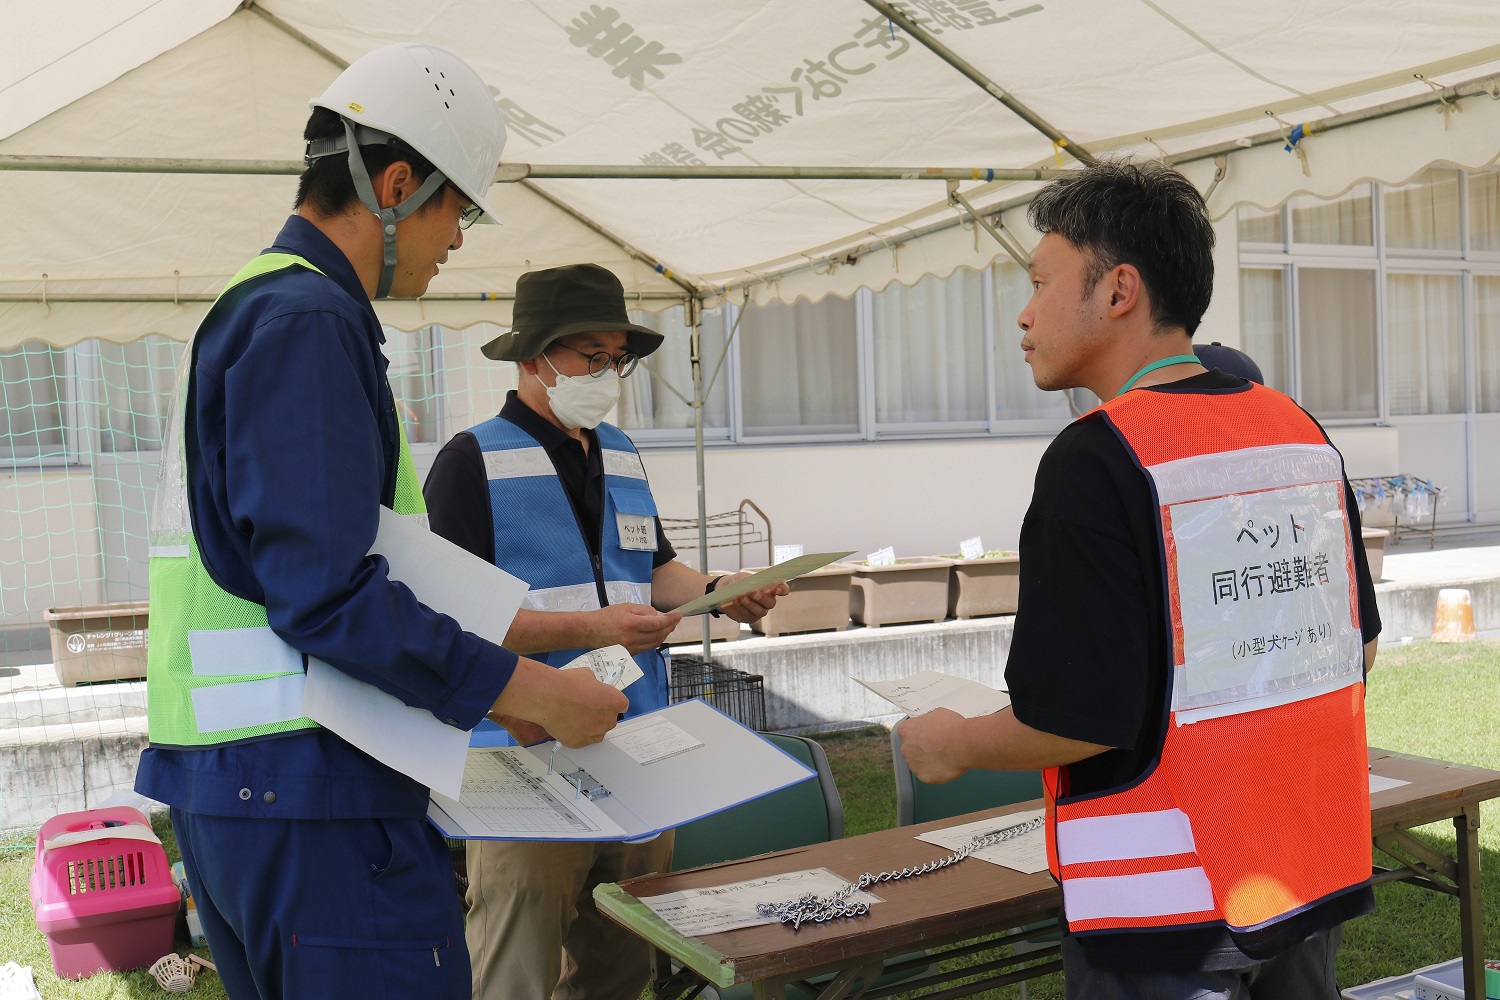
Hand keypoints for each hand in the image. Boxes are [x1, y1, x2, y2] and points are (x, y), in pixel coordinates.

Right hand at [494, 658, 628, 748]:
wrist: (549, 697)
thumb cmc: (567, 685)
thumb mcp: (587, 676)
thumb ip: (594, 686)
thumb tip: (591, 688)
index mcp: (615, 701)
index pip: (622, 705)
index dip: (611, 702)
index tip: (605, 701)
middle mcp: (608, 720)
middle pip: (608, 719)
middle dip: (598, 714)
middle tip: (584, 706)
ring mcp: (595, 733)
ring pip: (595, 731)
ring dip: (588, 725)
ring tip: (572, 714)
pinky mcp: (580, 743)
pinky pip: (581, 738)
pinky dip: (575, 733)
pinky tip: (565, 722)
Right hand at [591, 603, 680, 653]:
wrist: (590, 631)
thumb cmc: (606, 617)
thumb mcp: (625, 607)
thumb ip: (643, 611)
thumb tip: (657, 616)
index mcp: (632, 624)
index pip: (657, 623)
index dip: (670, 620)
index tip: (678, 615)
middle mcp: (633, 638)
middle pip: (659, 635)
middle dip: (670, 627)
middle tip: (675, 621)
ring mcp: (631, 648)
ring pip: (655, 643)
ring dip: (664, 635)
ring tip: (668, 627)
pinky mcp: (630, 654)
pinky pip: (647, 647)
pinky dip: (655, 641)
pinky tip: (657, 635)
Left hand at [713, 572, 789, 623]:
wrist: (725, 591)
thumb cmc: (739, 582)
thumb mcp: (744, 577)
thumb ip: (751, 581)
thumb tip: (754, 585)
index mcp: (770, 588)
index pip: (783, 589)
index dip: (782, 590)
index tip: (777, 589)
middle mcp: (767, 601)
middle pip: (771, 603)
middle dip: (763, 598)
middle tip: (754, 593)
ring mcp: (759, 610)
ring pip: (760, 611)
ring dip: (751, 604)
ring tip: (741, 597)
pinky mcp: (749, 617)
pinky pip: (748, 615)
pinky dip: (741, 608)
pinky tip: (736, 602)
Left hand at [899, 709, 968, 783]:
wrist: (962, 744)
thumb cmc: (951, 728)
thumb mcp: (938, 713)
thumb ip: (928, 720)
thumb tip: (931, 724)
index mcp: (906, 730)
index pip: (908, 732)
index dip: (920, 733)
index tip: (928, 735)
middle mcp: (906, 748)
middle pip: (911, 748)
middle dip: (922, 748)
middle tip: (937, 746)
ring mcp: (913, 764)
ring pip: (919, 763)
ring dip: (928, 760)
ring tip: (943, 756)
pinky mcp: (923, 776)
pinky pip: (928, 774)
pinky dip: (935, 771)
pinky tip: (945, 764)